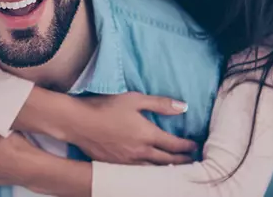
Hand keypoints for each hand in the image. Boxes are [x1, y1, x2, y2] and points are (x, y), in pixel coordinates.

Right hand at [68, 92, 197, 164]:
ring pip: (153, 171)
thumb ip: (160, 104)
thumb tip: (183, 107)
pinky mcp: (116, 166)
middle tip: (190, 160)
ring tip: (174, 169)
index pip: (174, 145)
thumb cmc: (106, 107)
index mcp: (147, 135)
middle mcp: (141, 152)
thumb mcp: (134, 99)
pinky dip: (149, 173)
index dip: (186, 146)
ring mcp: (128, 162)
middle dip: (181, 161)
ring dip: (166, 170)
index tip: (194, 146)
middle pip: (167, 161)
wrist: (78, 122)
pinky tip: (150, 171)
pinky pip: (138, 173)